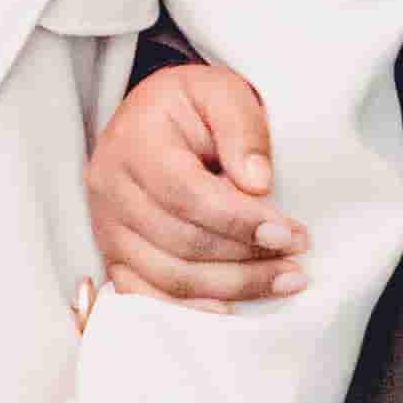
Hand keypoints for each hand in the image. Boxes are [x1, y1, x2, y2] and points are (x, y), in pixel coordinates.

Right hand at [84, 55, 304, 307]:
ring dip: (231, 287)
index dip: (240, 221)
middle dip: (246, 258)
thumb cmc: (191, 106)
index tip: (288, 233)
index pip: (187, 194)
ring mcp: (105, 226)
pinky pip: (143, 295)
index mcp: (135, 141)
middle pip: (180, 241)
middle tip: (296, 259)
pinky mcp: (111, 253)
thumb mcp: (222, 93)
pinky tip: (229, 308)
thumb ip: (243, 130)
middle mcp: (109, 187)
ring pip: (167, 276)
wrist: (150, 117)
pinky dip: (187, 309)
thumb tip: (258, 185)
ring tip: (282, 281)